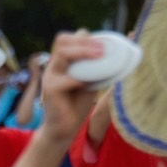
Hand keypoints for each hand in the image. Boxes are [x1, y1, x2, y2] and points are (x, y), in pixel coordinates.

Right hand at [34, 31, 106, 145]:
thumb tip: (116, 55)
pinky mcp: (50, 89)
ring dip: (83, 52)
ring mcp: (50, 76)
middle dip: (83, 40)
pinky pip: (66, 79)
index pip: (69, 38)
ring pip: (62, 53)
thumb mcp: (90, 82)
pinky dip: (78, 79)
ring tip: (99, 56)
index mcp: (63, 62)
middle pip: (62, 39)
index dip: (85, 38)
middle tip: (102, 48)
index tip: (104, 45)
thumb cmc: (77, 105)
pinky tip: (87, 84)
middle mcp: (54, 66)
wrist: (64, 129)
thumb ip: (96, 68)